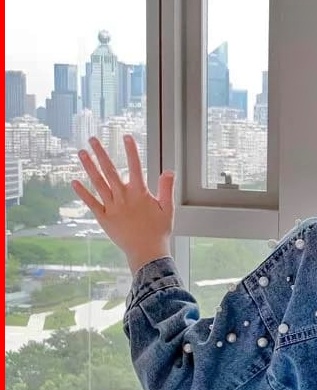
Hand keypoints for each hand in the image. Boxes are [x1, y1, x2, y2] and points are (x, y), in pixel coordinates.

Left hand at [72, 135, 174, 273]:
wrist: (147, 252)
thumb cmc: (159, 231)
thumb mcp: (168, 209)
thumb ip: (166, 188)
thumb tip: (169, 171)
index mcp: (140, 193)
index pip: (135, 166)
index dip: (131, 150)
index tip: (126, 137)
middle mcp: (123, 197)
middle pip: (110, 170)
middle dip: (101, 153)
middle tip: (93, 139)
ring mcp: (112, 207)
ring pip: (98, 183)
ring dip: (89, 167)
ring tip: (81, 153)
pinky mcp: (104, 218)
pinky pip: (91, 202)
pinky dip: (82, 192)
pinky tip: (74, 182)